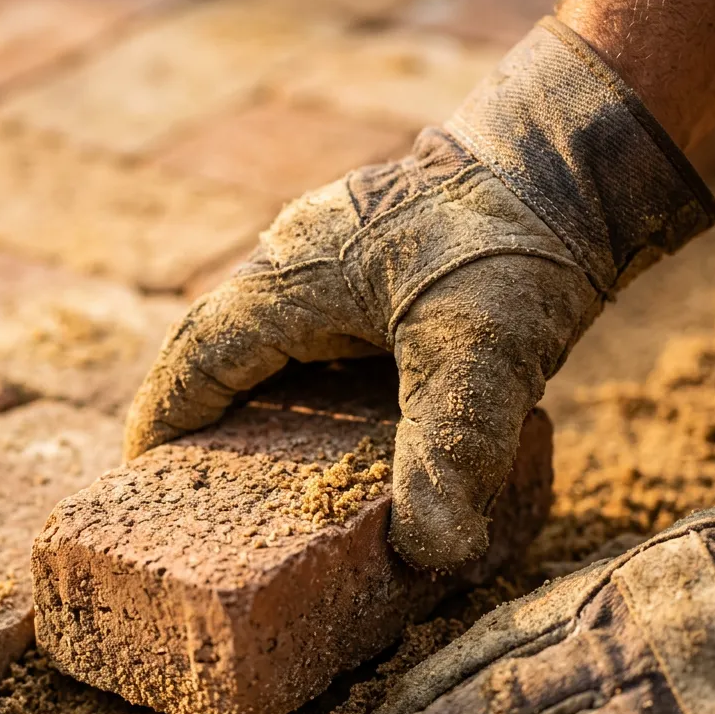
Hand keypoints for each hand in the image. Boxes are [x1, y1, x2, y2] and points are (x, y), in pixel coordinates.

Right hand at [125, 17, 714, 572]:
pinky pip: (316, 331)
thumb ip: (452, 452)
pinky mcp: (380, 267)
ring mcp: (338, 259)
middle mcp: (299, 263)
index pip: (198, 354)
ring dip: (251, 394)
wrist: (575, 160)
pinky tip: (335, 422)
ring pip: (267, 336)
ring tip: (252, 463)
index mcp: (291, 279)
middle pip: (219, 342)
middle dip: (196, 408)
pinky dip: (307, 381)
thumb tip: (429, 554)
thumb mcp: (485, 351)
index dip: (165, 416)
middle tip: (186, 477)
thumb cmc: (517, 240)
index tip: (139, 473)